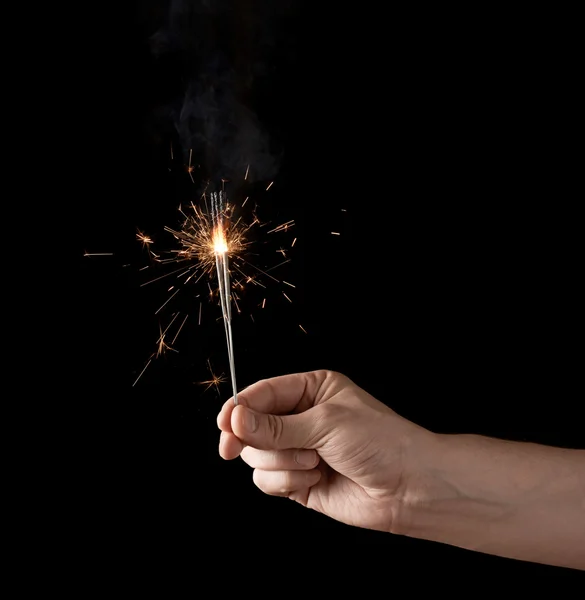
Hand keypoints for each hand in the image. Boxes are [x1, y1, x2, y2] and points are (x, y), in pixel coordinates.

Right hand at [217, 370, 431, 532]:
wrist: (409, 488)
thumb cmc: (381, 442)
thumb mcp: (326, 424)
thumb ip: (277, 426)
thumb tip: (236, 419)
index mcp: (311, 390)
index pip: (263, 393)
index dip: (240, 407)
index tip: (224, 423)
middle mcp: (302, 418)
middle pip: (252, 426)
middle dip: (254, 439)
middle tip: (234, 448)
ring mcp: (298, 450)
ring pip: (257, 457)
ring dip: (281, 462)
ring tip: (313, 462)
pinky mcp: (298, 480)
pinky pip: (268, 481)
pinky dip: (287, 482)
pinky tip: (314, 478)